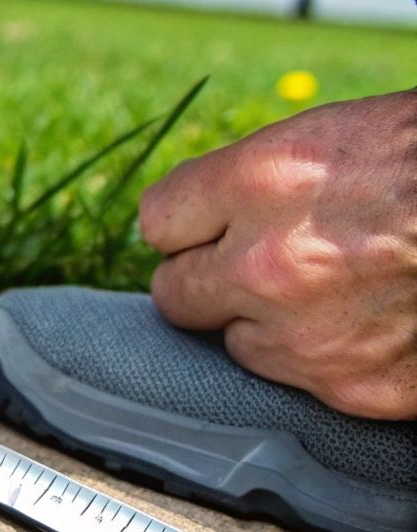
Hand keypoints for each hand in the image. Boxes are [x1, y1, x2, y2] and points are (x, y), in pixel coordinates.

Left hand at [142, 90, 416, 419]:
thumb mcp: (341, 141)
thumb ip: (262, 185)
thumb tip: (211, 219)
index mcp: (263, 181)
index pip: (157, 220)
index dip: (187, 225)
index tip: (206, 227)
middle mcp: (268, 262)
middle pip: (173, 293)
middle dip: (206, 281)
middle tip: (252, 267)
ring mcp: (308, 335)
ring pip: (236, 344)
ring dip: (267, 325)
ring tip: (335, 292)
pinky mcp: (354, 390)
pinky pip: (301, 383)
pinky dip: (327, 362)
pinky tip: (374, 326)